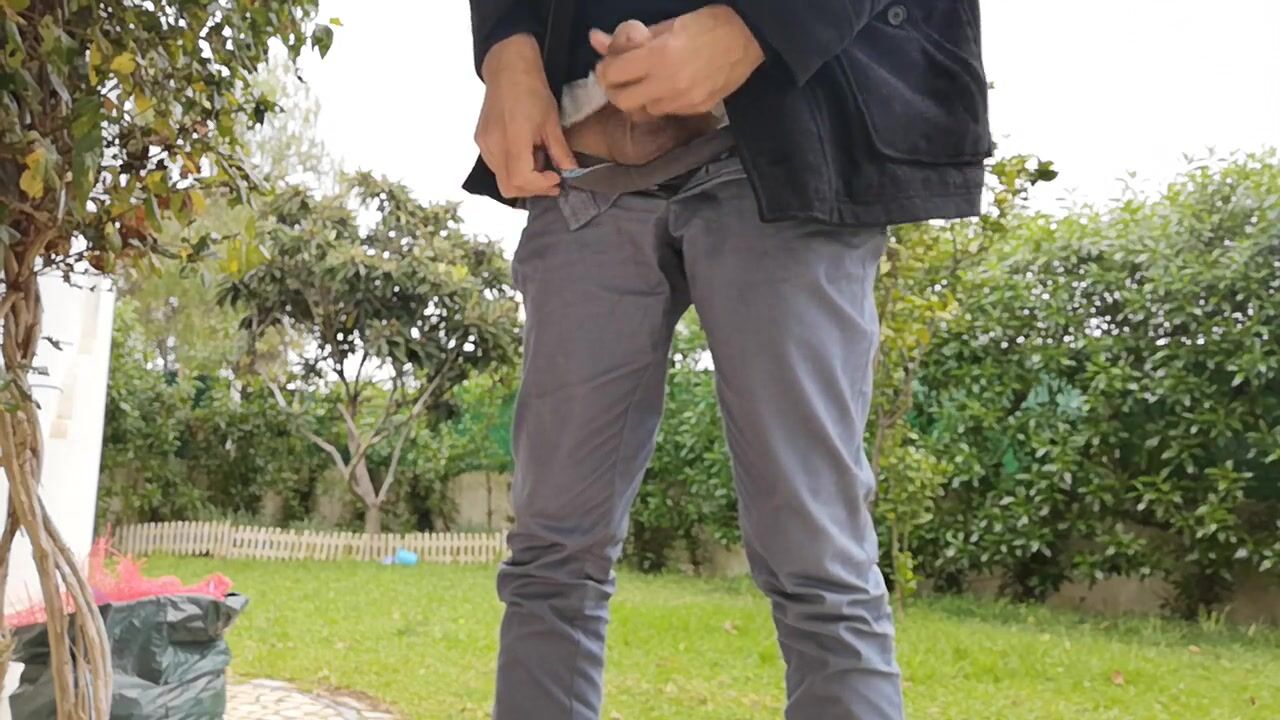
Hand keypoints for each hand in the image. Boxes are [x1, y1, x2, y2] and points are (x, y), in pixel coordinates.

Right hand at [475, 34, 577, 198]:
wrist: (508, 68)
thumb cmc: (532, 91)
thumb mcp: (552, 122)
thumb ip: (561, 152)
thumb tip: (571, 173)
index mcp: (512, 139)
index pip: (521, 180)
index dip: (540, 185)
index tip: (557, 178)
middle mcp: (492, 146)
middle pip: (508, 187)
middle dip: (533, 188)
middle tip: (552, 179)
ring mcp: (484, 144)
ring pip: (501, 179)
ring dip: (524, 179)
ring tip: (540, 161)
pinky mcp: (480, 141)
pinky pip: (496, 166)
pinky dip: (513, 168)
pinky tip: (526, 154)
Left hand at [593, 5, 763, 117]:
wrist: (750, 38)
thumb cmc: (709, 24)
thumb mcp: (666, 25)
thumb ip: (629, 38)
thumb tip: (596, 40)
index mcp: (658, 57)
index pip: (612, 75)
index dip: (605, 69)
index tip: (610, 63)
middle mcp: (668, 85)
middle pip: (622, 101)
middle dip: (616, 89)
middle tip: (621, 77)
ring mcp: (683, 101)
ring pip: (644, 109)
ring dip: (639, 97)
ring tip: (648, 80)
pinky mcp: (696, 109)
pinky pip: (666, 111)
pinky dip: (660, 101)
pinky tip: (668, 86)